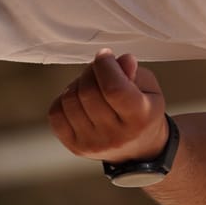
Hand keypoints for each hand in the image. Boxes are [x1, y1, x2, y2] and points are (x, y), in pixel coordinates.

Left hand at [48, 50, 170, 161]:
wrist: (138, 149)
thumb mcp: (149, 89)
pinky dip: (64, 99)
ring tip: (90, 84)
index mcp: (139, 118)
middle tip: (99, 68)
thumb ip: (135, 73)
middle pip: (88, 92)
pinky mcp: (75, 147)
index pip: (114, 88)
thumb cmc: (144, 112)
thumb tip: (122, 60)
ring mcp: (92, 143)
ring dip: (77, 84)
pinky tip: (78, 99)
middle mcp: (115, 135)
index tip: (106, 55)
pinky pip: (56, 114)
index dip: (105, 65)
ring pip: (69, 100)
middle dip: (91, 70)